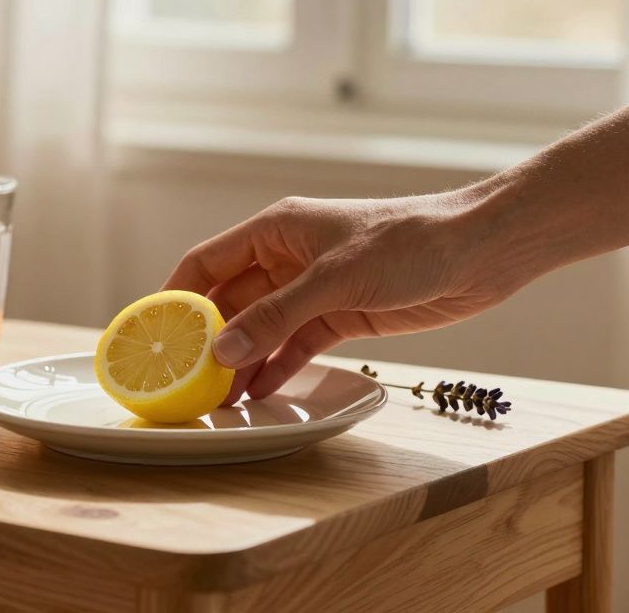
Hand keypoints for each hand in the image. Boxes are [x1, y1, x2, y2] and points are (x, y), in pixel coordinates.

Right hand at [163, 193, 532, 404]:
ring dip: (240, 360)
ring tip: (215, 398)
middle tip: (181, 378)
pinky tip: (257, 394)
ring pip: (260, 329)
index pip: (206, 262)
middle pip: (229, 301)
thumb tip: (222, 353)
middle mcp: (286, 258)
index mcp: (275, 230)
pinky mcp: (339, 316)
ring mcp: (311, 289)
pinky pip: (294, 345)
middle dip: (206, 339)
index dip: (175, 295)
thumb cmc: (408, 242)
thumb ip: (276, 317)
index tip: (150, 332)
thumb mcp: (334, 280)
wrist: (479, 252)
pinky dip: (276, 368)